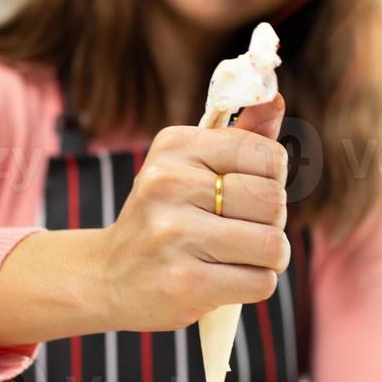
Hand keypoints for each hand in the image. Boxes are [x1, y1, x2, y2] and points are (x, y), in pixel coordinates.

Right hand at [101, 93, 289, 331]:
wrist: (107, 276)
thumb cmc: (165, 216)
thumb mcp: (189, 166)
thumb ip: (238, 135)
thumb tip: (275, 97)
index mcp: (175, 146)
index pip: (268, 156)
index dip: (272, 180)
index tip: (247, 192)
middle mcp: (169, 184)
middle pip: (274, 202)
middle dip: (270, 222)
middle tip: (239, 229)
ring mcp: (174, 234)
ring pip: (273, 245)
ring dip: (268, 258)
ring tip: (237, 256)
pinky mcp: (184, 283)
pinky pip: (260, 282)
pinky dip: (255, 284)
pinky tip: (226, 279)